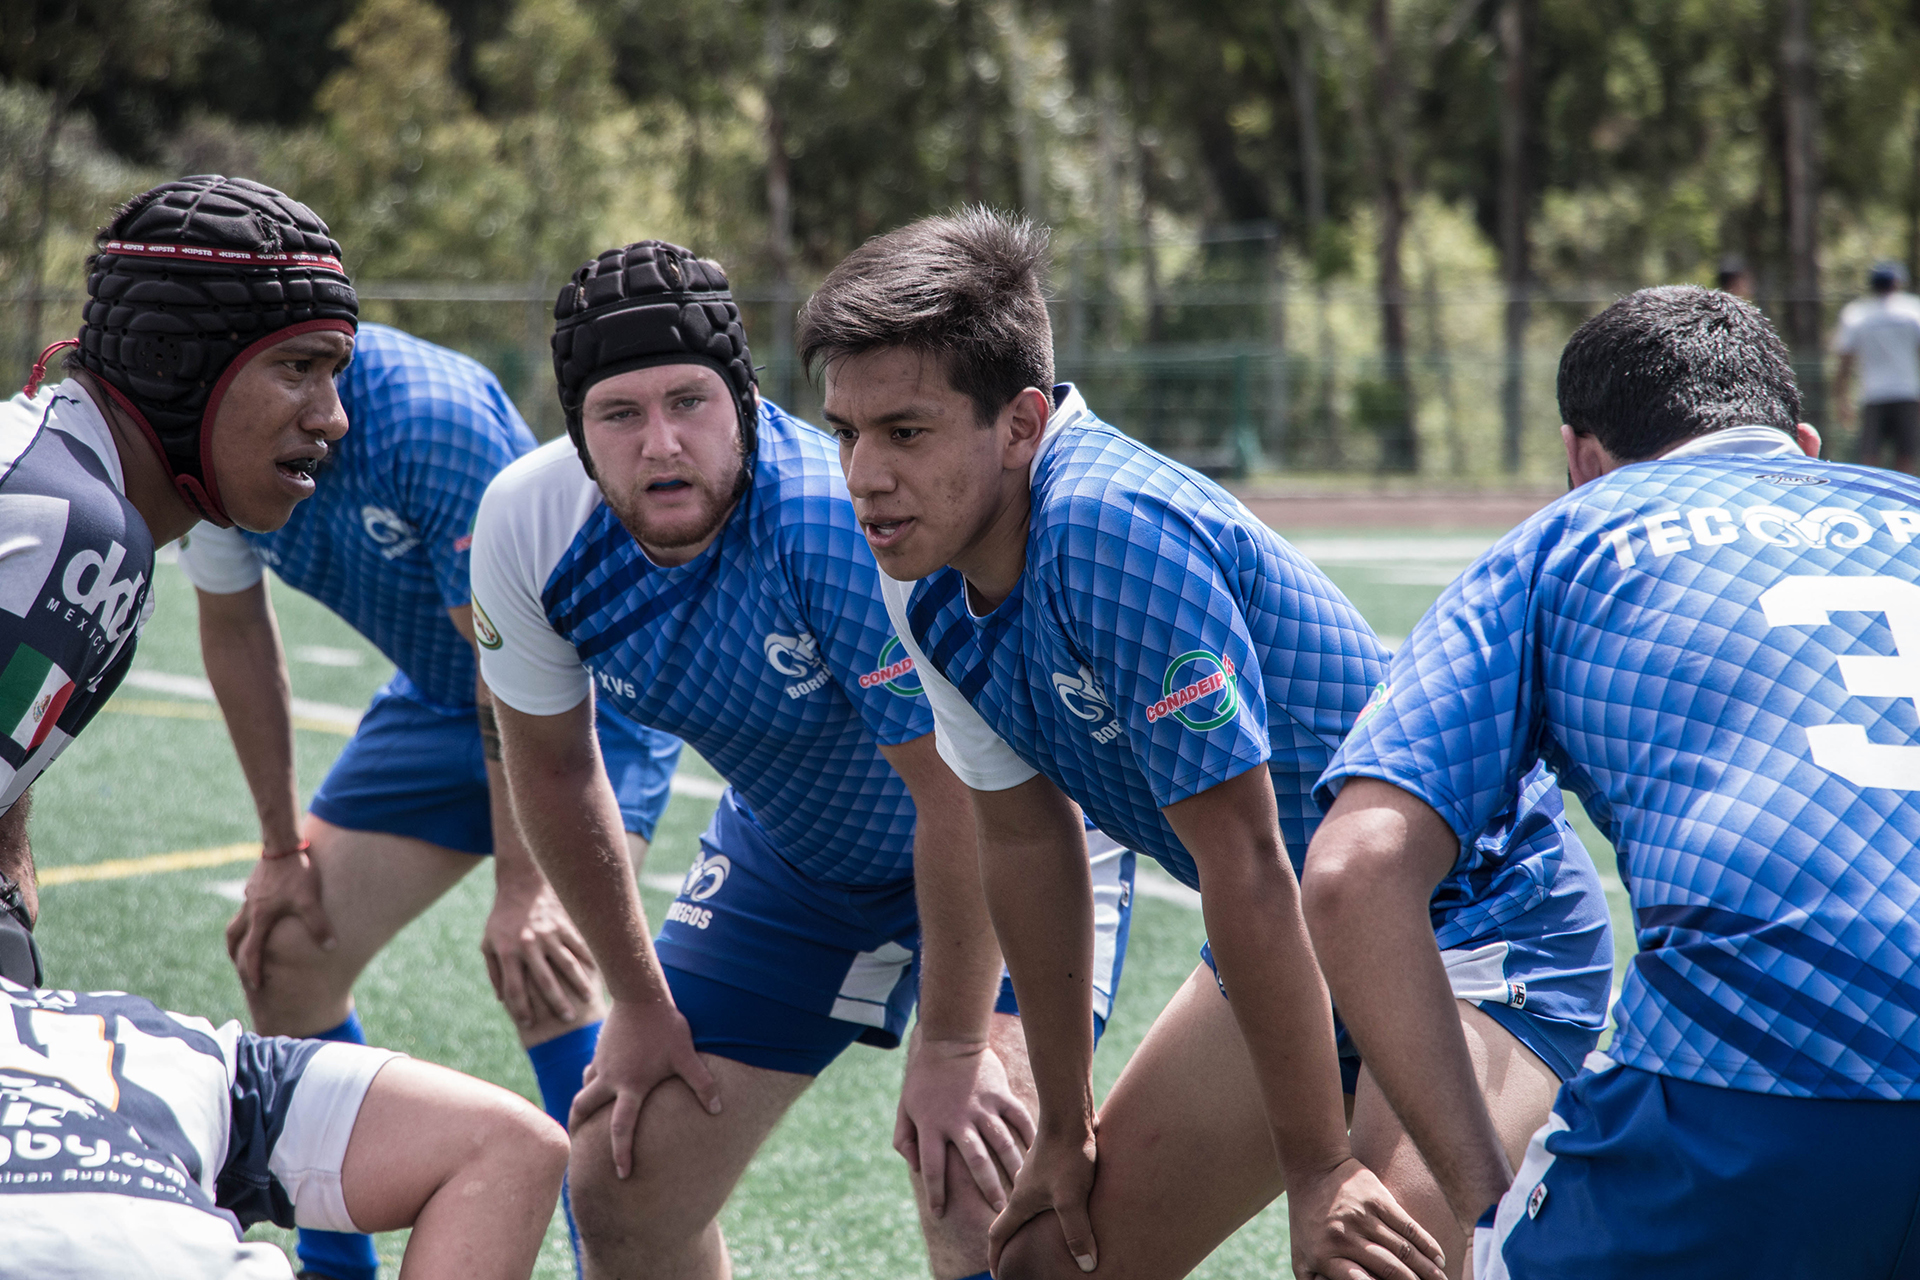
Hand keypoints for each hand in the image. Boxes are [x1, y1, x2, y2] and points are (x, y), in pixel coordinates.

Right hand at [224, 846, 333, 989]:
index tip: (256, 987)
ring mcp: (250, 896)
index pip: (251, 952)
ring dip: (238, 939)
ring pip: (236, 923)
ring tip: (243, 948)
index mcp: (260, 918)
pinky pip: (246, 909)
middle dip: (237, 958)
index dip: (253, 971)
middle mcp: (250, 909)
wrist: (284, 843)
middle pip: (234, 939)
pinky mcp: (255, 885)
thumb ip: (318, 925)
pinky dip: (248, 920)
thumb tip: (331, 947)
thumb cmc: (297, 871)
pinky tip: (261, 917)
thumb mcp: (310, 900)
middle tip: (243, 972)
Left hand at [481, 873, 596, 1027]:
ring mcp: (548, 934)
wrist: (521, 884)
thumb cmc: (502, 918)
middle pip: (545, 980)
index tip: (529, 1024)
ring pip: (567, 963)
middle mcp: (529, 944)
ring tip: (588, 999)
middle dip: (556, 1002)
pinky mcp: (563, 924)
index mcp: (508, 951)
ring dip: (578, 983)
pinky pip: (578, 945)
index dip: (521, 1008)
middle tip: (568, 1020)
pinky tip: (596, 973)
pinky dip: (588, 960)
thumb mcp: (489, 943)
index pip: (514, 988)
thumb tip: (501, 1000)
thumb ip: (494, 971)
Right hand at [568, 996, 720, 1177]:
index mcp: (631, 1086)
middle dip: (578, 1128)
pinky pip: (590, 1073)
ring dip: (584, 1105)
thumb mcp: (686, 1056)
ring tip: (588, 1117)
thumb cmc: (666, 1027)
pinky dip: (592, 1083)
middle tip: (579, 1144)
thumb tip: (719, 1109)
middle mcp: (610, 1079)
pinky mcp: (600, 1051)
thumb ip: (702, 1084)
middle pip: (583, 1110)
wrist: (640, 995)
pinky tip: (601, 1083)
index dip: (620, 1153)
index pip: (621, 1128)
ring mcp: (601, 1064)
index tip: (621, 1175)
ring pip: (584, 1090)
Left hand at [894, 1031, 1034, 1216]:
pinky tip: (1035, 1154)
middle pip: (976, 1162)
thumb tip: (914, 1167)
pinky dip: (1029, 1138)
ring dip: (1013, 1169)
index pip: (932, 1167)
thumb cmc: (924, 1079)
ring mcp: (983, 1107)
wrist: (949, 1040)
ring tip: (1021, 1189)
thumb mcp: (905, 1108)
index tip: (940, 1212)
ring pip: (1003, 1144)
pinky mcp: (1000, 1094)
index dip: (935, 1193)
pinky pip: (1019, 1119)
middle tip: (998, 1211)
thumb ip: (905, 1139)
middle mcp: (959, 1119)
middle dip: (988, 1189)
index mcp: (932, 1125)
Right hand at [987, 1122, 1098, 1273]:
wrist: (1070, 1114)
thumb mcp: (1072, 1198)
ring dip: (1031, 1223)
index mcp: (1021, 1201)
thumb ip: (1077, 1232)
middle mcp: (1024, 1189)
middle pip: (1012, 1222)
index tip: (996, 1275)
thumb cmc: (1068, 1154)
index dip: (995, 1258)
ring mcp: (1037, 1176)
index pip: (998, 1235)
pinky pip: (1045, 1192)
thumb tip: (1086, 1266)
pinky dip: (1048, 1207)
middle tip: (1022, 1262)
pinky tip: (1067, 1207)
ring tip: (1047, 1238)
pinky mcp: (1052, 1165)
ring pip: (1030, 1206)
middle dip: (1013, 1244)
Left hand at [1287, 1156, 1446, 1279]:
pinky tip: (1438, 1258)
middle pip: (1390, 1269)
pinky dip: (1427, 1244)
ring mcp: (1361, 1217)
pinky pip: (1407, 1226)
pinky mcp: (1376, 1198)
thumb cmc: (1308, 1222)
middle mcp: (1343, 1238)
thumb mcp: (1301, 1257)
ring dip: (1427, 1269)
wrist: (1312, 1170)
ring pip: (1403, 1250)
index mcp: (1325, 1257)